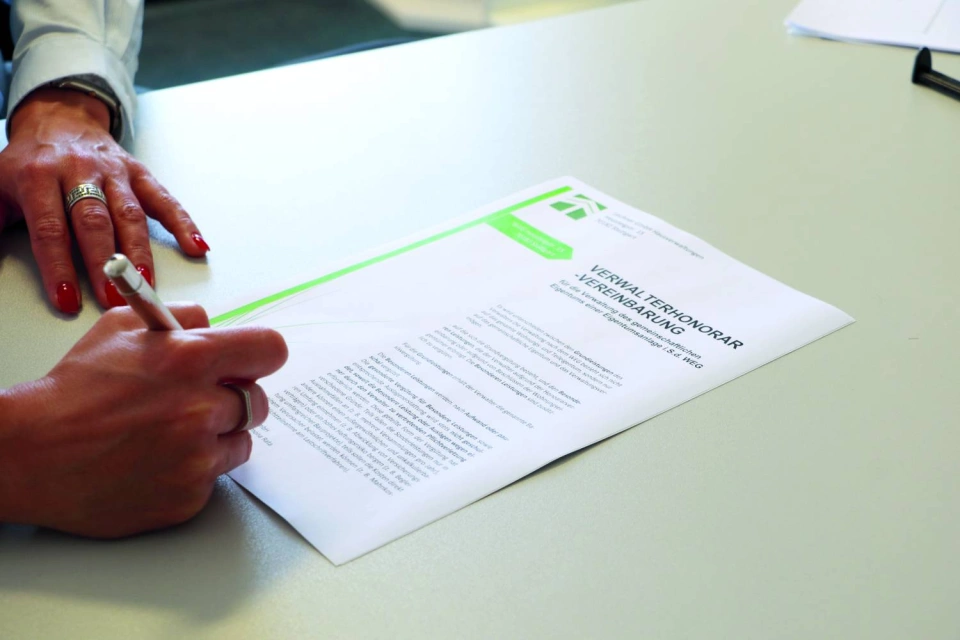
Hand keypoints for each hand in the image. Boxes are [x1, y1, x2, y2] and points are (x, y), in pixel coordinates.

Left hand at [0, 88, 210, 314]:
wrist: (59, 119)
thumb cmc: (29, 162)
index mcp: (39, 175)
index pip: (50, 228)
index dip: (58, 266)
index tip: (67, 299)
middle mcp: (79, 171)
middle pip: (94, 221)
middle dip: (105, 262)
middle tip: (114, 296)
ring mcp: (114, 172)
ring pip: (129, 214)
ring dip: (140, 251)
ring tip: (147, 283)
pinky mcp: (139, 174)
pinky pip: (164, 200)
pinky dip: (183, 223)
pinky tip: (196, 246)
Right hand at [0, 304, 287, 536]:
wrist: (31, 455)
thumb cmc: (71, 393)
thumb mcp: (120, 329)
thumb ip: (180, 319)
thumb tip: (214, 325)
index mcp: (191, 360)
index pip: (271, 350)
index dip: (260, 355)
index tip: (250, 362)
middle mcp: (201, 409)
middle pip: (259, 401)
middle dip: (235, 398)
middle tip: (199, 401)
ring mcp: (198, 458)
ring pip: (241, 442)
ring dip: (218, 436)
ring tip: (171, 433)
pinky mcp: (190, 497)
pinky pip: (215, 477)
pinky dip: (194, 470)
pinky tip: (157, 461)